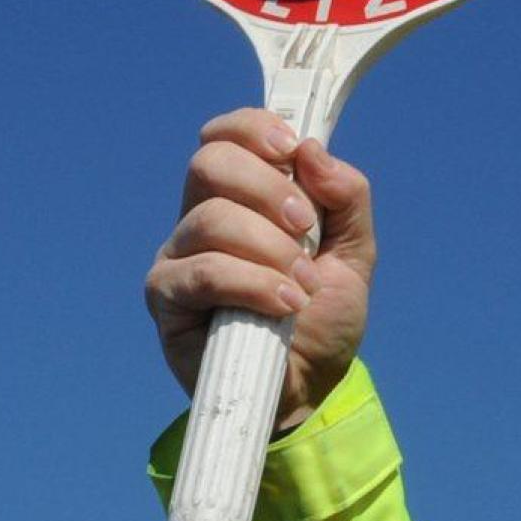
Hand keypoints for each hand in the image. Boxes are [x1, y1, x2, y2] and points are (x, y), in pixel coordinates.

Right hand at [143, 108, 377, 428]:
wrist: (307, 391)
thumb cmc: (321, 319)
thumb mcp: (354, 254)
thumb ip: (346, 198)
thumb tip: (313, 151)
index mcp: (237, 197)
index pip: (223, 136)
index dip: (252, 129)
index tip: (292, 149)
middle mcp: (197, 218)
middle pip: (209, 164)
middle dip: (267, 189)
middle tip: (306, 229)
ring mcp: (177, 257)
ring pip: (211, 219)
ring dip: (269, 248)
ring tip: (302, 287)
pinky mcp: (167, 299)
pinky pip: (203, 272)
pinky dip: (253, 284)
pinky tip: (285, 305)